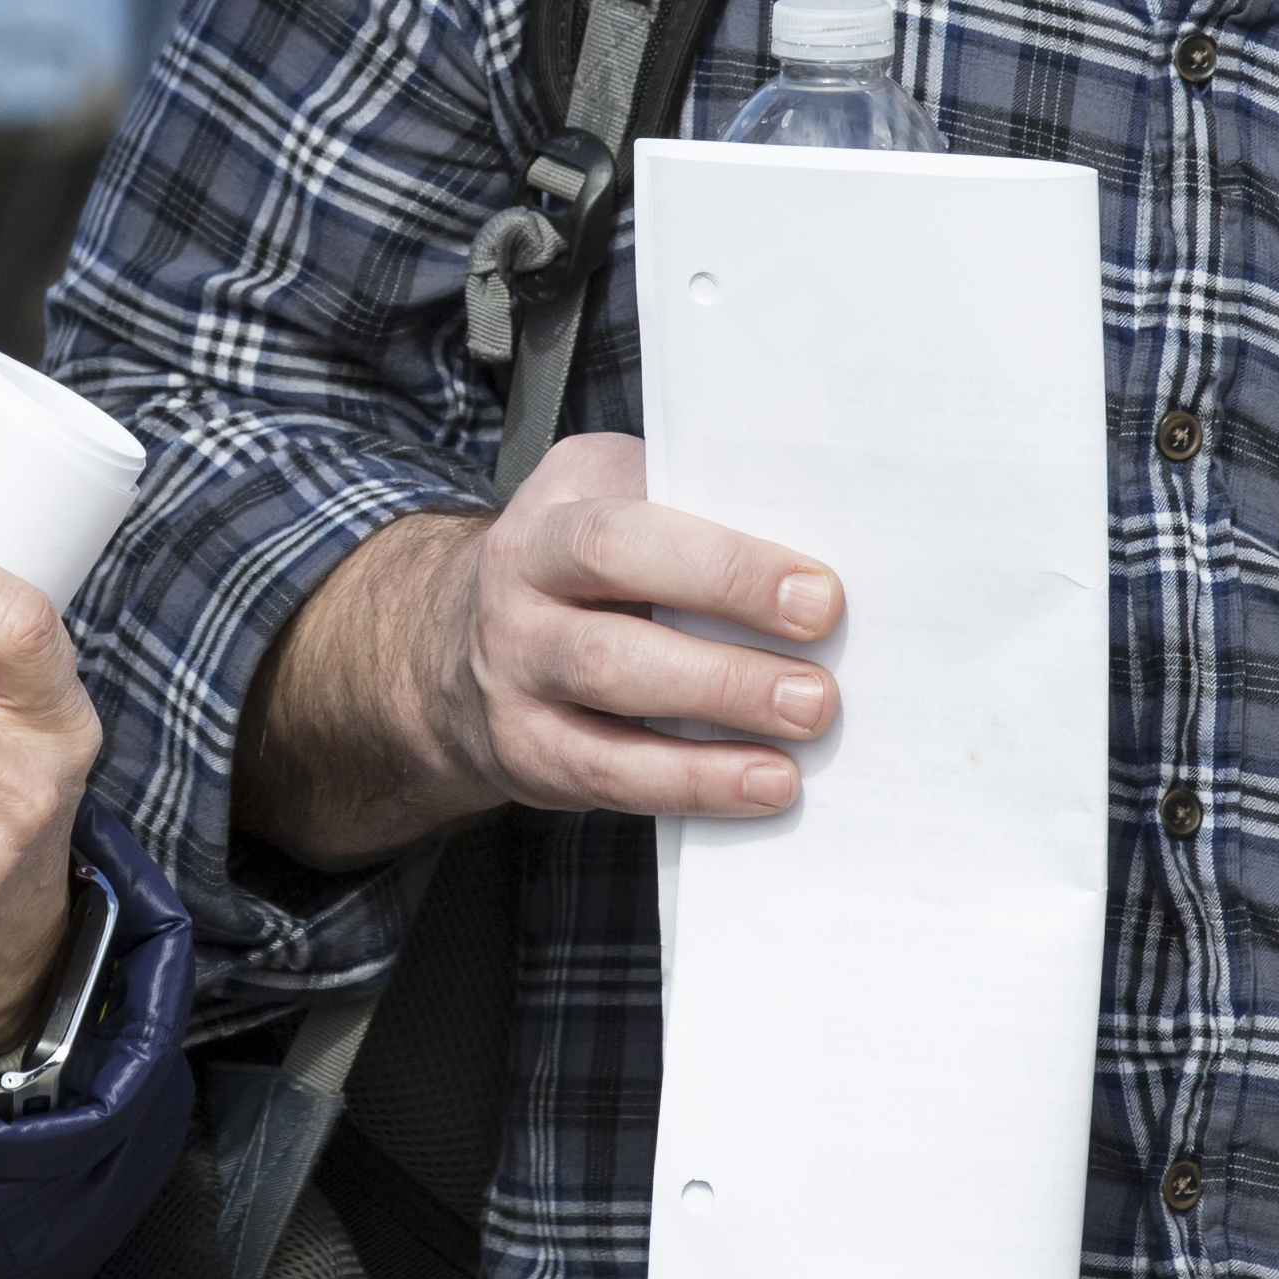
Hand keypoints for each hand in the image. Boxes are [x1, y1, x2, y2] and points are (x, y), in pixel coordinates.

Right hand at [363, 431, 850, 836]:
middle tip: (822, 642)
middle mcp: (520, 568)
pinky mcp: (525, 749)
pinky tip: (764, 782)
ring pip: (607, 673)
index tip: (819, 589)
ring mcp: (513, 661)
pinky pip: (609, 771)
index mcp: (563, 496)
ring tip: (806, 715)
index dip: (726, 553)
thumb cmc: (587, 580)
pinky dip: (695, 780)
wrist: (454, 654)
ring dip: (720, 697)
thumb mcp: (621, 514)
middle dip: (727, 598)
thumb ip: (701, 520)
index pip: (637, 504)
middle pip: (611, 566)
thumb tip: (823, 566)